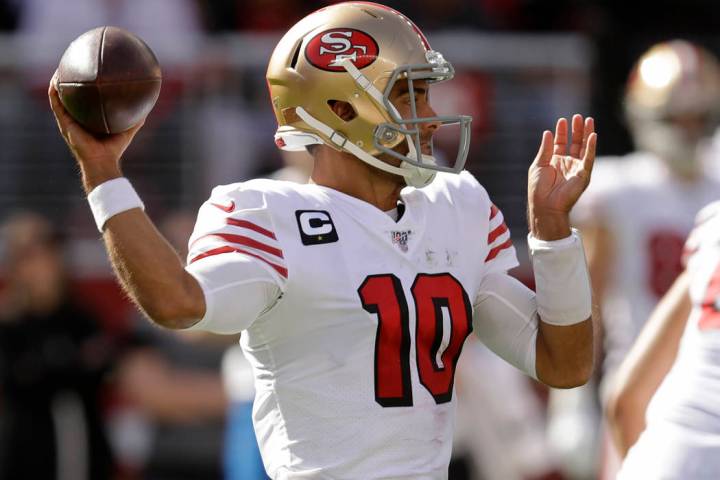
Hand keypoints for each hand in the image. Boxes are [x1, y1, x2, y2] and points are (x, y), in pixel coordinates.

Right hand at [48, 71, 144, 191]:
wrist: (101, 161)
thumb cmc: (114, 149)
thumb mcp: (127, 129)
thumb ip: (136, 119)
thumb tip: (148, 106)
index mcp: (88, 121)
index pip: (85, 103)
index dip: (85, 90)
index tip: (88, 75)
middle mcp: (76, 119)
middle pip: (70, 98)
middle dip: (70, 84)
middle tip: (73, 68)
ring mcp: (68, 121)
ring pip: (59, 98)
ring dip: (58, 84)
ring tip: (61, 69)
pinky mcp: (63, 123)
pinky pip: (56, 104)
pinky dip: (54, 92)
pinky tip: (56, 80)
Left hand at [528, 115, 596, 239]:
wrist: (544, 205)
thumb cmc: (538, 189)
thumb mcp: (539, 165)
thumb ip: (545, 149)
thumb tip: (548, 132)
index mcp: (555, 162)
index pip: (561, 143)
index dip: (562, 132)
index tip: (562, 120)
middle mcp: (567, 164)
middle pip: (575, 143)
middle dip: (577, 130)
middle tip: (578, 117)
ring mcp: (576, 169)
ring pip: (584, 148)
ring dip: (587, 134)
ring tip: (587, 120)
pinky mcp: (583, 175)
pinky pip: (589, 159)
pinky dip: (592, 147)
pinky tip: (593, 135)